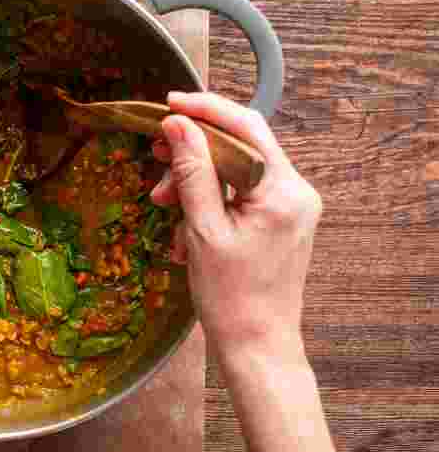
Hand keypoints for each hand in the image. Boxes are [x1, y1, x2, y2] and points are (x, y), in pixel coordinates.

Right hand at [150, 92, 321, 362]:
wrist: (257, 347)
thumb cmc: (231, 298)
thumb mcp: (203, 230)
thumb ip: (192, 173)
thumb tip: (177, 124)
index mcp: (284, 191)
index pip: (246, 126)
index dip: (205, 109)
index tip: (168, 104)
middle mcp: (296, 191)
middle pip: (239, 147)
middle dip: (192, 152)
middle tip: (155, 159)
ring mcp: (290, 207)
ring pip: (235, 171)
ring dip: (195, 181)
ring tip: (162, 204)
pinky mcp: (279, 221)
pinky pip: (239, 194)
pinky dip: (208, 202)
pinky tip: (183, 230)